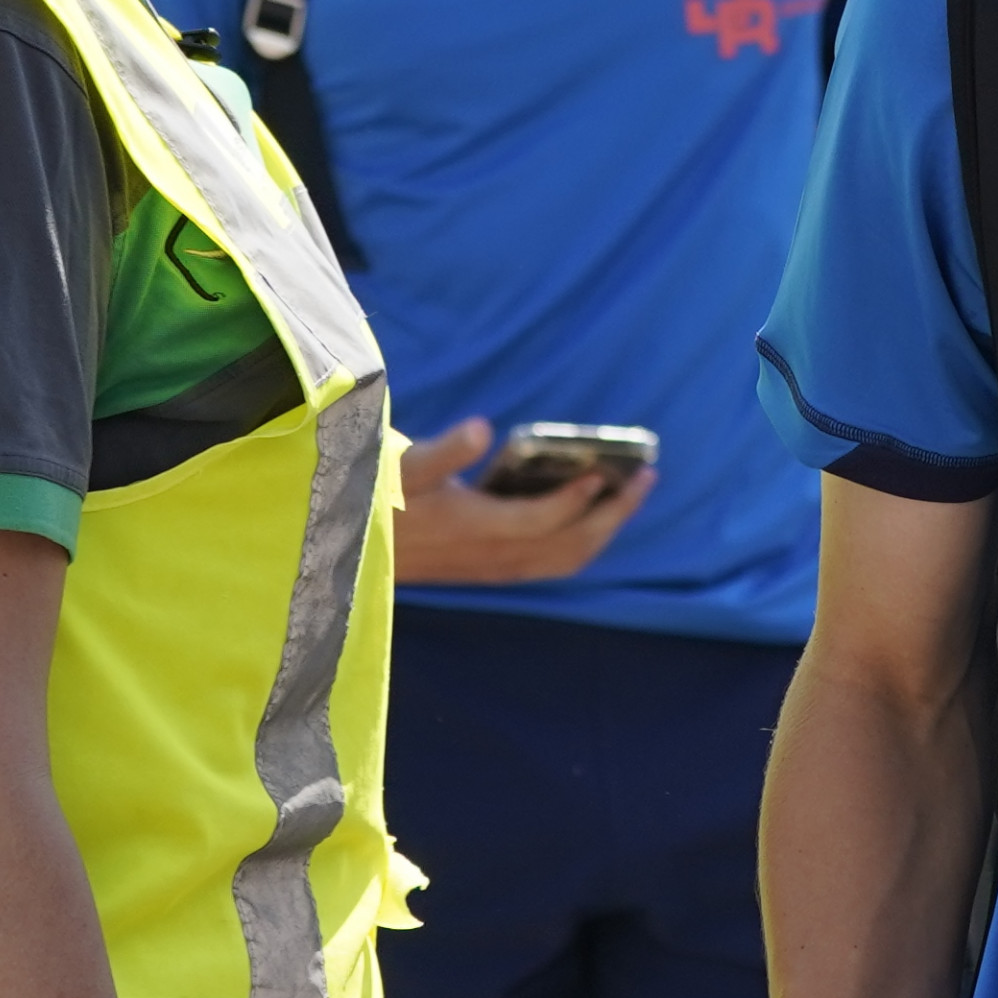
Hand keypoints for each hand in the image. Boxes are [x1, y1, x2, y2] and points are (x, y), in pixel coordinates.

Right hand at [392, 418, 653, 586]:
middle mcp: (491, 555)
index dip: (574, 500)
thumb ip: (443, 451)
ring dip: (605, 530)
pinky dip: (584, 543)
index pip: (539, 521)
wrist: (352, 549)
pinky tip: (596, 516)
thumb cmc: (378, 498)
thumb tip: (480, 428)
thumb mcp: (403, 467)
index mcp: (472, 526)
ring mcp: (494, 567)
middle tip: (645, 477)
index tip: (600, 472)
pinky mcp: (493, 570)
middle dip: (612, 515)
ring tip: (632, 493)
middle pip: (568, 546)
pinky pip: (553, 564)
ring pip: (565, 560)